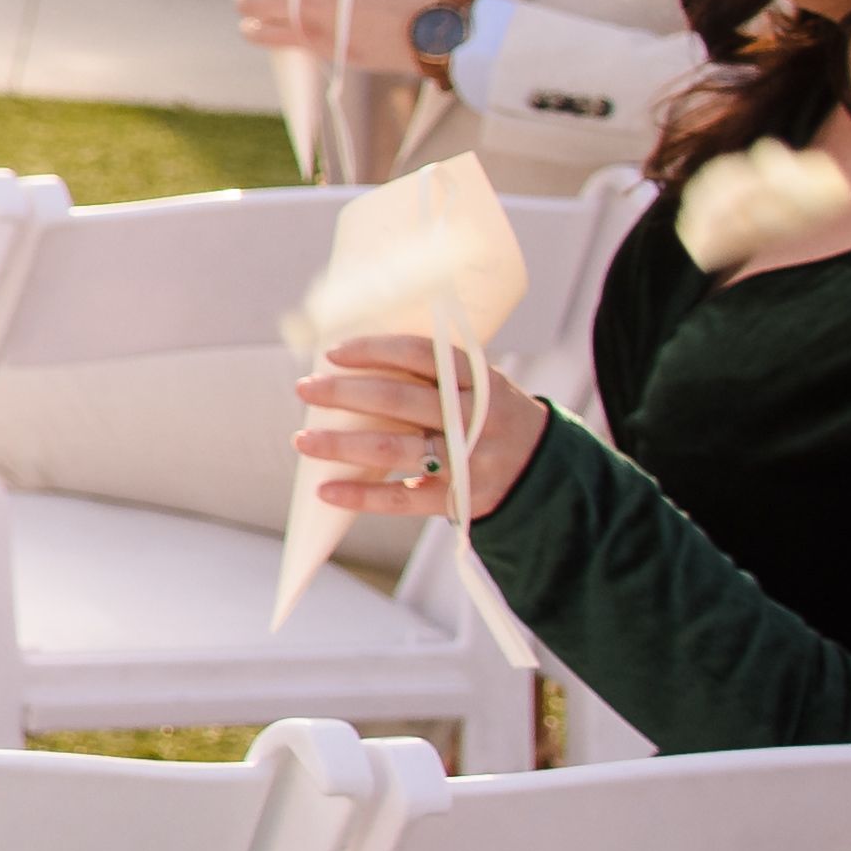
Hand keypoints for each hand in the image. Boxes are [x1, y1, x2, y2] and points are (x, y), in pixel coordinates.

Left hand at [291, 328, 543, 525]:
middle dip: (344, 393)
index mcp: (479, 380)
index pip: (420, 355)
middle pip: (398, 400)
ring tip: (303, 440)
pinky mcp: (462, 499)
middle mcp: (476, 417)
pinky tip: (326, 491)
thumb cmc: (489, 418)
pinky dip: (361, 496)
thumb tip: (347, 369)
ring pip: (395, 448)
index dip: (373, 351)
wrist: (547, 473)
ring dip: (341, 444)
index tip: (332, 353)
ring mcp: (470, 460)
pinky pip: (403, 499)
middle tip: (305, 389)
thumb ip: (429, 377)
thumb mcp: (476, 387)